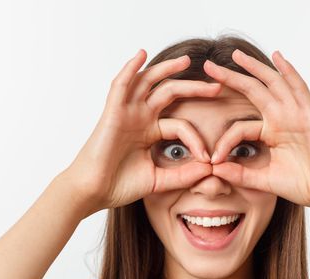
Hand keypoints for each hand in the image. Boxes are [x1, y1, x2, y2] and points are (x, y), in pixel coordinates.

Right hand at [60, 49, 220, 216]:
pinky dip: (130, 68)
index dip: (197, 140)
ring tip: (186, 60)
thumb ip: (184, 175)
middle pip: (170, 93)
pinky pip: (120, 85)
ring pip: (149, 82)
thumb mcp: (160, 180)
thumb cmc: (120, 186)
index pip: (181, 126)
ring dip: (166, 68)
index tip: (209, 159)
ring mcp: (126, 113)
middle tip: (217, 86)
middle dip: (194, 88)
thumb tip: (211, 169)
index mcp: (150, 132)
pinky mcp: (112, 112)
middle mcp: (140, 118)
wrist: (93, 193)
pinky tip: (141, 55)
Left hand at [204, 49, 309, 209]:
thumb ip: (240, 174)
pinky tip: (277, 57)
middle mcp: (281, 118)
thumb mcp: (264, 180)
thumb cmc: (302, 185)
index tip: (211, 160)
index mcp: (270, 132)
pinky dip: (289, 72)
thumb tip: (213, 168)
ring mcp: (295, 115)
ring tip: (235, 54)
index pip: (239, 127)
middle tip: (209, 65)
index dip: (223, 142)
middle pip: (253, 91)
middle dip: (231, 77)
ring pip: (272, 83)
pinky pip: (299, 89)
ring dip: (254, 67)